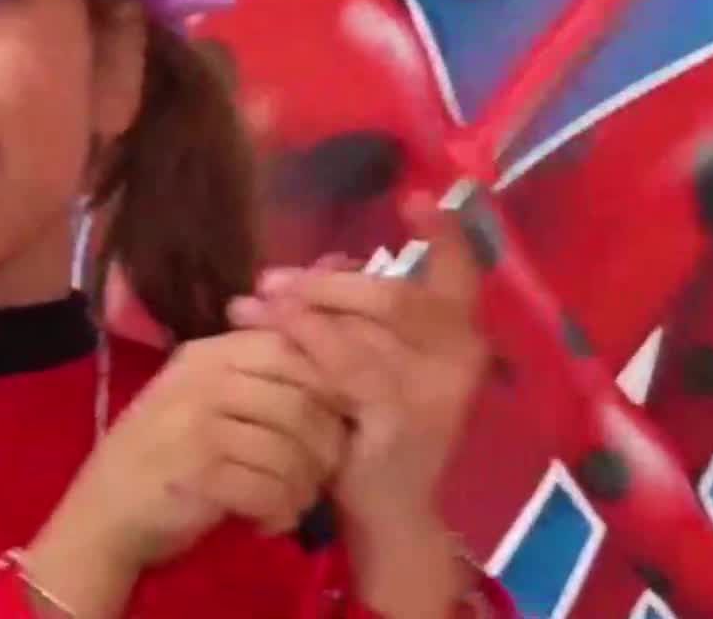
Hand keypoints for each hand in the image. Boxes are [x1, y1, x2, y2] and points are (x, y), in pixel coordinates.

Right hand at [23, 330, 347, 614]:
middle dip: (326, 442)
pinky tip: (272, 521)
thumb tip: (331, 366)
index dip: (328, 383)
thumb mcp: (199, 395)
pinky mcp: (199, 473)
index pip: (289, 348)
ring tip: (299, 500)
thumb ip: (250, 374)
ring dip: (306, 484)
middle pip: (299, 400)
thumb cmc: (162, 451)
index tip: (339, 418)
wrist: (103, 511)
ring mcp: (198, 424)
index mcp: (207, 353)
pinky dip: (281, 510)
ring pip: (290, 448)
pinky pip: (269, 488)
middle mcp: (202, 379)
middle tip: (326, 471)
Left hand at [229, 193, 489, 614]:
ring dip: (298, 313)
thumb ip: (368, 317)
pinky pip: (341, 372)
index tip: (417, 195)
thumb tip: (329, 259)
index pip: (462, 271)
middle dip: (326, 282)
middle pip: (394, 295)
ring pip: (360, 331)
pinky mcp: (399, 423)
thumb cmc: (380, 431)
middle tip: (270, 279)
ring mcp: (434, 392)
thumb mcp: (383, 365)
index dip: (445, 232)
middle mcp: (461, 358)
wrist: (393, 517)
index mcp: (464, 337)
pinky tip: (264, 342)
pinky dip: (300, 350)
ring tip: (248, 304)